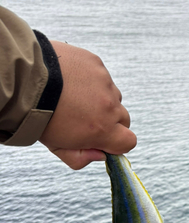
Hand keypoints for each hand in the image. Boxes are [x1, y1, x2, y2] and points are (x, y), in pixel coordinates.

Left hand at [40, 41, 136, 169]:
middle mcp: (109, 105)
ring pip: (113, 96)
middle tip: (86, 119)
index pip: (129, 142)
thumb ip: (81, 159)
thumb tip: (99, 155)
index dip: (117, 144)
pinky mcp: (96, 63)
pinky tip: (70, 82)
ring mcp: (104, 82)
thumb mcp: (57, 147)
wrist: (25, 79)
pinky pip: (101, 76)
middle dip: (109, 122)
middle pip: (123, 119)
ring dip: (100, 99)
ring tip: (74, 97)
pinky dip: (90, 81)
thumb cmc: (40, 116)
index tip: (103, 141)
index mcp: (103, 130)